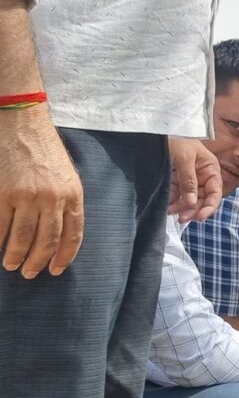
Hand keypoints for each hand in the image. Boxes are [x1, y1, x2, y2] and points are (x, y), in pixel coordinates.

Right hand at [0, 107, 83, 277]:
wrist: (21, 123)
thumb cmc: (45, 149)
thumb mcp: (67, 174)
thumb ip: (65, 201)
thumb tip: (60, 232)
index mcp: (72, 194)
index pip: (73, 235)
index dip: (64, 256)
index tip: (56, 270)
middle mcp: (52, 197)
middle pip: (47, 241)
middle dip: (38, 262)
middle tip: (29, 273)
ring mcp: (26, 196)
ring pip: (21, 238)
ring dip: (15, 256)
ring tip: (10, 265)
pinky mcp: (2, 193)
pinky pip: (0, 225)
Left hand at [168, 137, 221, 222]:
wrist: (157, 131)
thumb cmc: (176, 139)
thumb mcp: (184, 158)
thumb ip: (189, 180)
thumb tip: (192, 202)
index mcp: (210, 169)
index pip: (215, 192)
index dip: (210, 206)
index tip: (200, 217)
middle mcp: (202, 176)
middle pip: (202, 199)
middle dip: (193, 210)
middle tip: (182, 219)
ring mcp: (189, 179)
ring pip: (189, 200)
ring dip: (181, 208)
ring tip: (171, 213)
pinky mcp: (176, 181)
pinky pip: (177, 196)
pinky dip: (173, 203)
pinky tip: (167, 207)